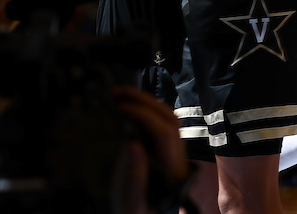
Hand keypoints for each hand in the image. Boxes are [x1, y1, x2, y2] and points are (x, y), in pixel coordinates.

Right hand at [112, 86, 191, 213]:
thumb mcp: (132, 205)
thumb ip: (134, 178)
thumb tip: (132, 143)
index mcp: (171, 170)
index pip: (163, 131)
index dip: (143, 115)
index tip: (119, 109)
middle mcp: (178, 159)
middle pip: (170, 119)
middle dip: (145, 101)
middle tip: (118, 93)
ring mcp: (176, 155)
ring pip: (169, 119)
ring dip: (147, 103)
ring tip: (121, 96)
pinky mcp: (168, 154)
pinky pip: (163, 126)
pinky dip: (147, 112)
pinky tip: (129, 109)